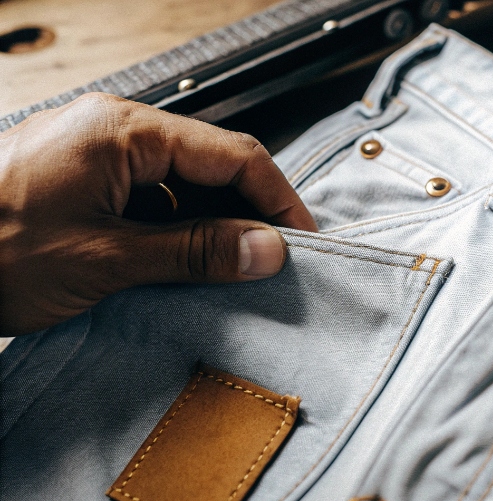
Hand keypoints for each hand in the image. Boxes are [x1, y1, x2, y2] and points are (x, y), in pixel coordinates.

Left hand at [0, 93, 318, 335]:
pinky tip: (183, 268)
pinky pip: (153, 199)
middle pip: (212, 165)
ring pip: (185, 184)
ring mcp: (99, 154)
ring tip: (229, 274)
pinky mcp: (86, 180)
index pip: (234, 154)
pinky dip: (177, 232)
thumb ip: (194, 251)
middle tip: (271, 265)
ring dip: (212, 227)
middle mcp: (115, 130)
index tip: (302, 244)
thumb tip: (266, 249)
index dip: (278, 201)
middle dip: (248, 214)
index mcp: (124, 130)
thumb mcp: (106, 259)